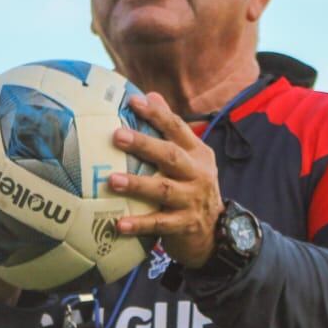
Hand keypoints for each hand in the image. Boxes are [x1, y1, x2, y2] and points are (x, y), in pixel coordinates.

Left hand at [108, 92, 223, 267]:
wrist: (215, 232)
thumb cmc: (192, 189)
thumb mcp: (189, 158)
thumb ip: (171, 130)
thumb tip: (151, 95)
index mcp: (198, 154)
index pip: (177, 128)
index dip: (157, 114)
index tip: (134, 101)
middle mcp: (198, 174)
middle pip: (170, 155)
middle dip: (144, 144)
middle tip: (117, 135)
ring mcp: (193, 200)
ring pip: (164, 190)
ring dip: (137, 184)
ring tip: (112, 180)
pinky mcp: (186, 225)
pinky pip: (160, 224)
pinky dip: (139, 224)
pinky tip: (120, 224)